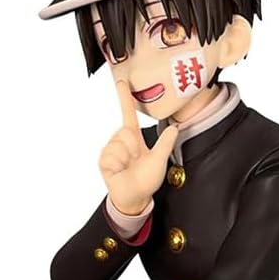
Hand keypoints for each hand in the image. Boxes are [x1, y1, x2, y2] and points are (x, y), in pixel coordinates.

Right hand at [98, 80, 177, 214]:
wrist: (134, 197)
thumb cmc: (146, 180)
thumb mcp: (159, 160)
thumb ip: (165, 143)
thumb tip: (174, 128)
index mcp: (134, 138)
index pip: (128, 114)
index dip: (125, 98)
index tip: (122, 82)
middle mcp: (121, 141)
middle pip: (125, 131)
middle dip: (132, 147)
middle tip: (135, 161)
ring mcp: (111, 150)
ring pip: (118, 143)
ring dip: (125, 157)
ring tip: (127, 167)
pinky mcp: (104, 160)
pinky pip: (111, 155)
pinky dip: (117, 165)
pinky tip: (119, 171)